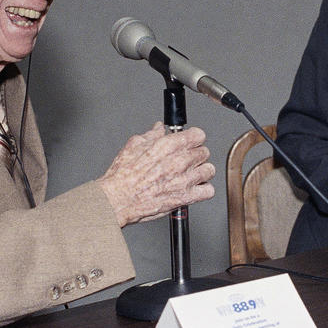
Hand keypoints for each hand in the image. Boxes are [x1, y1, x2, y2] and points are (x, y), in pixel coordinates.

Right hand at [97, 123, 214, 226]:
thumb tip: (159, 129)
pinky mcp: (185, 197)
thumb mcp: (134, 145)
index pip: (198, 134)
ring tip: (193, 174)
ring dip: (202, 171)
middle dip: (197, 154)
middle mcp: (179, 161)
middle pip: (204, 152)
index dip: (194, 137)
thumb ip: (151, 135)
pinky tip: (195, 188)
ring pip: (209, 170)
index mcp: (168, 145)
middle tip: (188, 159)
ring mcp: (184, 180)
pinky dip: (204, 190)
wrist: (118, 199)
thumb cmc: (122, 175)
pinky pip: (208, 191)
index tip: (190, 141)